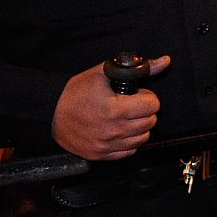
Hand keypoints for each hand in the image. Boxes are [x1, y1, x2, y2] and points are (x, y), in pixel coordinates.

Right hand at [52, 55, 168, 159]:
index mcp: (115, 109)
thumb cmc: (76, 91)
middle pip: (150, 122)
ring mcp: (107, 145)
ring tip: (126, 117)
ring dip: (139, 127)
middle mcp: (113, 130)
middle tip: (131, 105)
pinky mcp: (101, 155)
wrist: (50, 111)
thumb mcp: (105, 72)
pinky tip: (120, 130)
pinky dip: (129, 141)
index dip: (147, 97)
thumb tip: (166, 61)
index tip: (138, 95)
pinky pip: (129, 151)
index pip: (153, 105)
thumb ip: (140, 68)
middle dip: (144, 111)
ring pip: (143, 138)